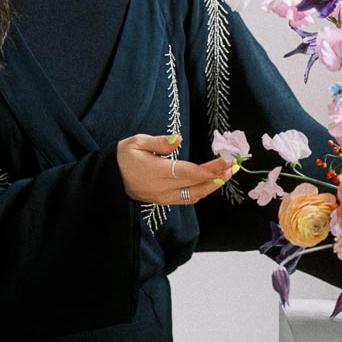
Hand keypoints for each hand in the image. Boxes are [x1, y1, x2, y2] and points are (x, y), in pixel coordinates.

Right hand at [115, 133, 231, 204]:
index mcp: (156, 172)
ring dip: (212, 186)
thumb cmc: (122, 156)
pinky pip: (186, 199)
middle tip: (234, 167)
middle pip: (196, 186)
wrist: (107, 179)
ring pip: (193, 196)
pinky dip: (201, 191)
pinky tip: (210, 182)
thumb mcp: (136, 142)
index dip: (211, 169)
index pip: (190, 173)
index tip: (227, 161)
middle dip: (217, 178)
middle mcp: (161, 189)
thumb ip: (159, 142)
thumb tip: (178, 140)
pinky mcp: (162, 201)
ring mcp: (162, 198)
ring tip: (227, 175)